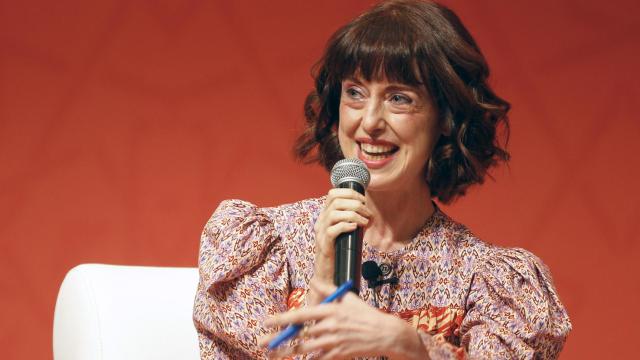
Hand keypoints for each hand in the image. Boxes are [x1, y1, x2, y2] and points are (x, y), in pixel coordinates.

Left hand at [259, 280, 427, 359]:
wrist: (385, 334)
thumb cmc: (365, 314)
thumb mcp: (348, 297)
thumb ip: (328, 289)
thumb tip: (313, 281)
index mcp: (330, 310)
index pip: (300, 315)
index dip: (281, 319)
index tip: (266, 321)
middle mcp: (330, 327)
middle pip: (298, 335)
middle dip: (278, 339)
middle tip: (262, 341)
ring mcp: (334, 342)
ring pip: (305, 349)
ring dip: (290, 350)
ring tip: (275, 351)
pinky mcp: (339, 355)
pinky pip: (319, 358)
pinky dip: (310, 357)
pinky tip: (304, 355)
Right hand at [309, 188, 370, 304]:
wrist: (328, 274)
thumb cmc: (339, 253)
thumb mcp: (347, 233)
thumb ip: (354, 222)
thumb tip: (369, 215)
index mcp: (325, 216)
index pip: (332, 194)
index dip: (349, 193)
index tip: (363, 200)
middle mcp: (321, 222)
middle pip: (335, 201)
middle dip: (355, 203)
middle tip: (367, 213)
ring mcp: (321, 233)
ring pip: (334, 213)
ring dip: (353, 215)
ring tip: (364, 222)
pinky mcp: (324, 245)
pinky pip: (332, 230)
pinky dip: (346, 226)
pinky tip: (355, 229)